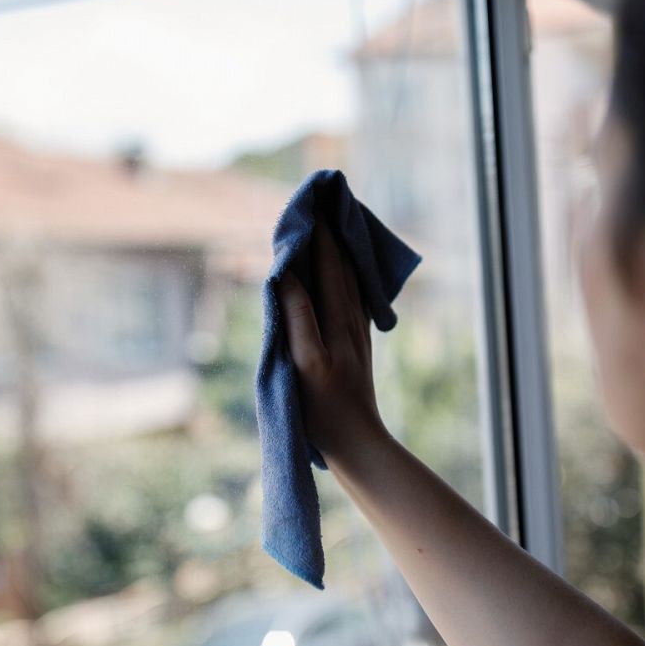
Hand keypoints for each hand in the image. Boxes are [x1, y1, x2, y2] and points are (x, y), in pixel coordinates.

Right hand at [278, 222, 390, 464]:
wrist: (357, 443)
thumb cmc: (324, 408)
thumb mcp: (305, 362)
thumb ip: (298, 316)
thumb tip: (287, 275)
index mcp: (339, 320)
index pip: (330, 265)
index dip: (321, 233)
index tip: (313, 202)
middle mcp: (352, 320)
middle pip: (344, 266)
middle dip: (333, 233)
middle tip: (323, 202)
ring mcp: (357, 333)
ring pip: (351, 280)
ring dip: (341, 252)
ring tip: (332, 227)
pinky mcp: (357, 346)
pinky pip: (352, 298)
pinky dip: (346, 276)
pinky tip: (344, 274)